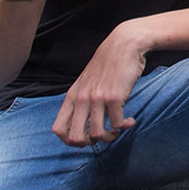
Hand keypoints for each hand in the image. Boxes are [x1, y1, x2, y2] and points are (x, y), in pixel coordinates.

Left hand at [51, 20, 148, 145]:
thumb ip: (82, 99)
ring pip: (97, 135)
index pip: (59, 129)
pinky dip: (125, 126)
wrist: (124, 45)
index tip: (84, 138)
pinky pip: (118, 124)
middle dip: (89, 144)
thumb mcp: (86, 81)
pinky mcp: (115, 98)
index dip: (69, 141)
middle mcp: (82, 99)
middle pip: (75, 138)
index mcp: (72, 96)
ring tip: (118, 130)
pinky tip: (130, 120)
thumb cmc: (108, 64)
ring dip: (110, 137)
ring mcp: (97, 99)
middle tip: (102, 137)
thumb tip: (84, 122)